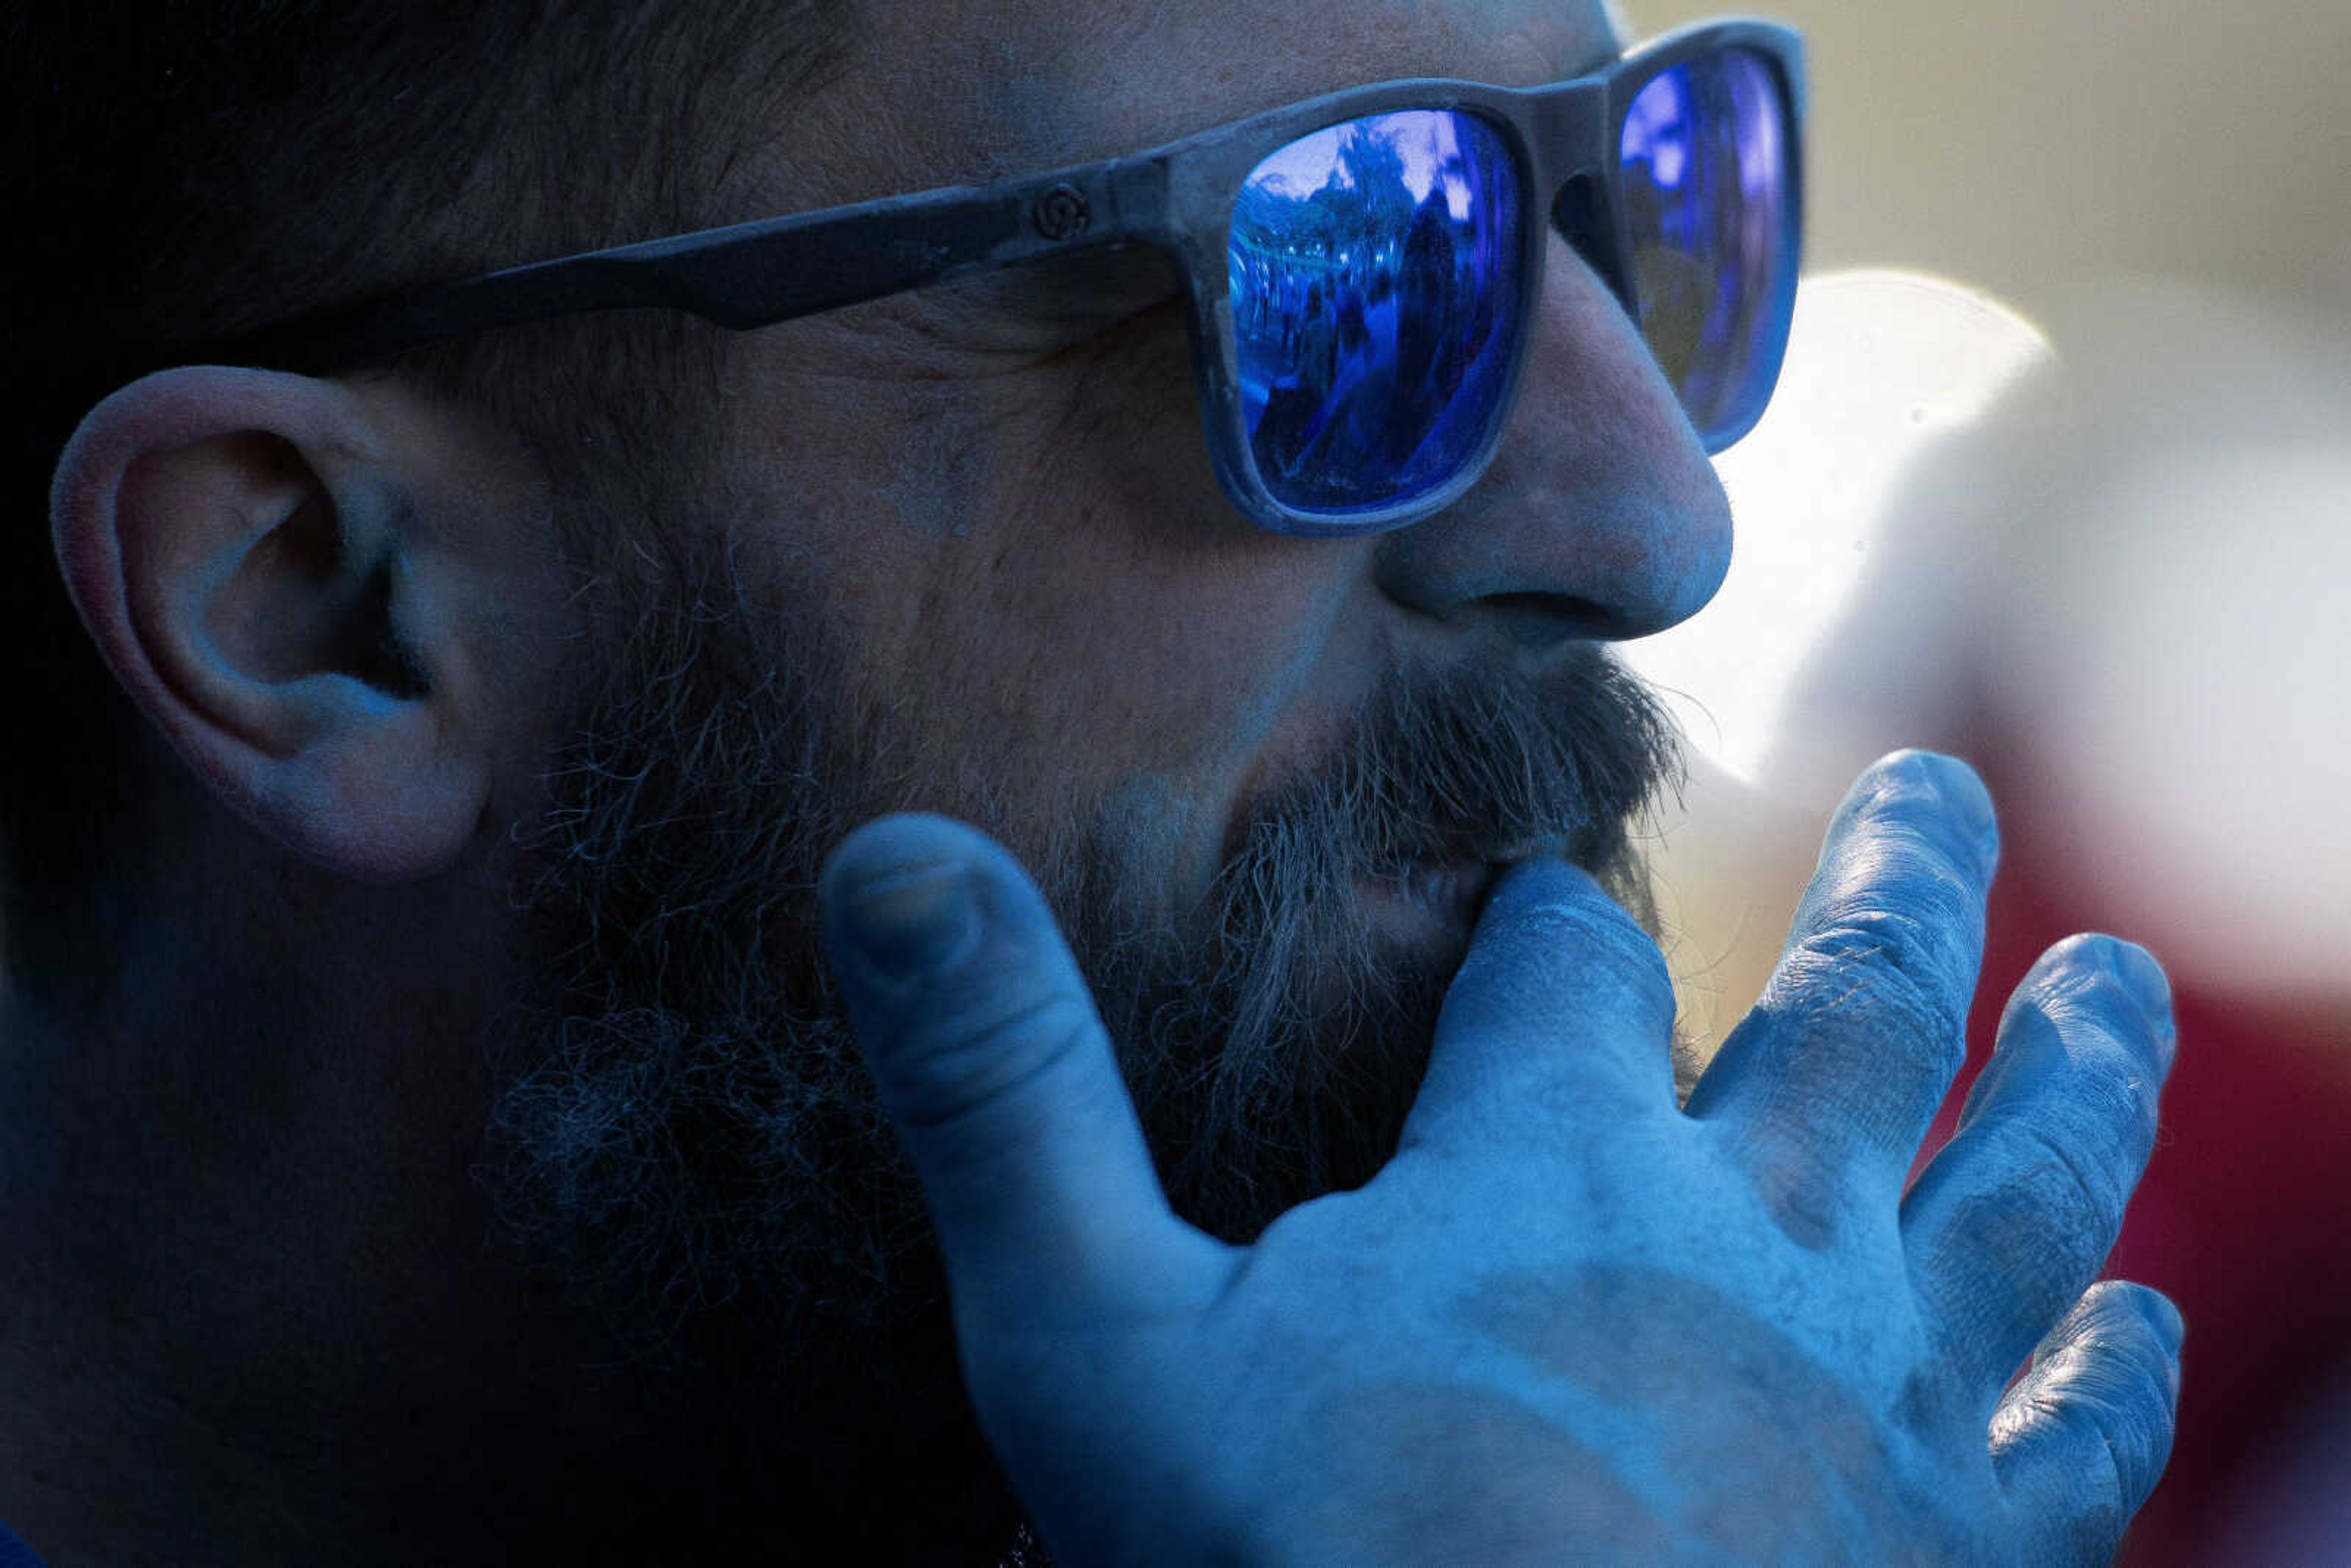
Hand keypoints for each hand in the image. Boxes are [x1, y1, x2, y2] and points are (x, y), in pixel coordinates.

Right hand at [819, 752, 2180, 1564]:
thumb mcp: (1091, 1336)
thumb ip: (1005, 1096)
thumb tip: (888, 857)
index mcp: (1544, 1166)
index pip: (1559, 965)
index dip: (1540, 921)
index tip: (1538, 903)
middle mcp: (1748, 1244)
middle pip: (1850, 1012)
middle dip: (1895, 887)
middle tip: (1939, 786)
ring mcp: (1881, 1401)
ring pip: (2017, 1184)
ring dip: (2067, 1070)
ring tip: (2109, 982)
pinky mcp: (1961, 1561)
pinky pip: (2069, 1444)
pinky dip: (2110, 1375)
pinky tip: (2145, 1322)